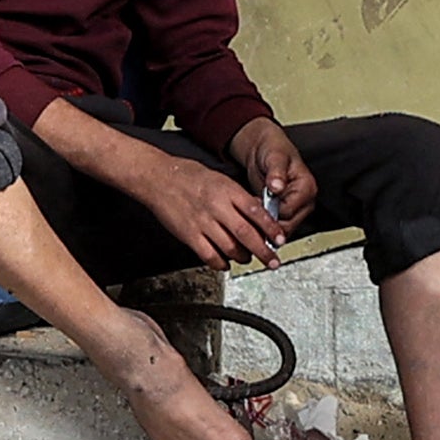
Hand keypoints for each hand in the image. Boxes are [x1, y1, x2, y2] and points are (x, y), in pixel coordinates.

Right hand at [122, 151, 282, 269]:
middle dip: (263, 251)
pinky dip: (220, 263)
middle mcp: (216, 207)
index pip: (256, 212)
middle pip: (246, 234)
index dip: (271, 229)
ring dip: (242, 257)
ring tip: (247, 258)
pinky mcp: (188, 235)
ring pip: (230, 248)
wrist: (158, 178)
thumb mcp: (220, 180)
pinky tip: (225, 263)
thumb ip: (238, 198)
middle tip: (272, 261)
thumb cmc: (188, 176)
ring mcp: (202, 222)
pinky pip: (209, 256)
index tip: (280, 240)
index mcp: (227, 191)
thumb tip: (258, 215)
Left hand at [233, 118, 316, 222]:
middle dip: (268, 220)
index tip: (257, 201)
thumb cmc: (272, 148)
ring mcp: (295, 209)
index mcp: (307, 188)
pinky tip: (254, 214)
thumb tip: (277, 187)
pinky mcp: (284, 213)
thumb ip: (276, 172)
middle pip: (287, 226)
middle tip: (253, 206)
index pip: (289, 212)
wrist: (262, 148)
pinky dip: (263, 224)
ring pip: (281, 230)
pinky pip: (275, 228)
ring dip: (265, 224)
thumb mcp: (274, 156)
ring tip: (253, 209)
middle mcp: (304, 202)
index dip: (270, 210)